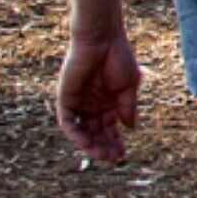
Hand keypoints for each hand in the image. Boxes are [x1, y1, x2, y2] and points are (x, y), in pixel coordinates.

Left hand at [54, 34, 141, 162]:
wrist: (101, 39)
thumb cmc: (118, 57)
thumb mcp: (129, 86)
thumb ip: (127, 107)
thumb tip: (130, 127)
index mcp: (108, 101)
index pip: (109, 127)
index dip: (116, 141)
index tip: (123, 154)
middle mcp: (92, 104)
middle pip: (96, 132)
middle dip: (105, 146)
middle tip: (114, 157)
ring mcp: (79, 102)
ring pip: (82, 131)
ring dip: (91, 144)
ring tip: (102, 154)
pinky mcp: (65, 98)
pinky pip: (68, 122)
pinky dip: (75, 134)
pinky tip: (86, 142)